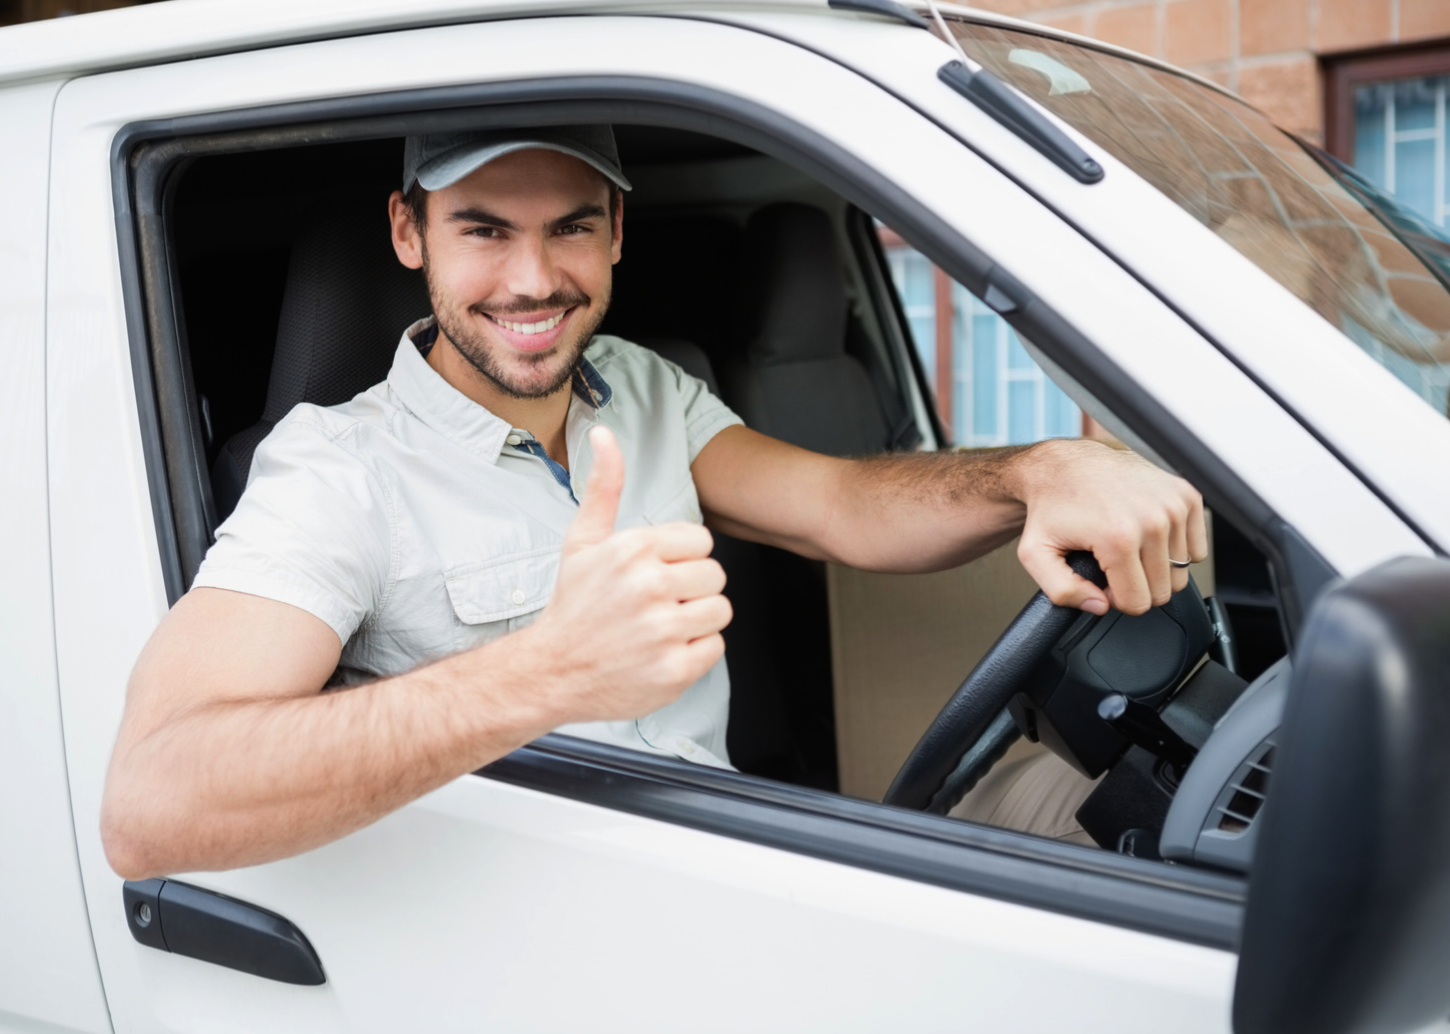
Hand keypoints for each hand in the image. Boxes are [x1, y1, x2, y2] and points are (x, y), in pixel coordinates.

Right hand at [523, 425, 730, 723]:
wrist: (552, 671)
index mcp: (634, 549)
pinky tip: (661, 652)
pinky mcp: (675, 670)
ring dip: (697, 621)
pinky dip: (693, 653)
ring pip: (720, 610)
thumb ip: (605, 486)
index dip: (682, 559)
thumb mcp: (583, 540)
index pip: (702, 542)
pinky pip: (715, 647)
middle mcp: (650, 587)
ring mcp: (663, 631)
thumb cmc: (574, 604)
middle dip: (692, 590)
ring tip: (661, 627)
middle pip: (716, 576)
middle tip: (657, 604)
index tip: (655, 574)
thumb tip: (604, 435)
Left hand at [1014, 440, 1207, 615]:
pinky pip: (1197, 548)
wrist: (1065, 463)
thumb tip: (1099, 606)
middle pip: (1163, 590)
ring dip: (1155, 566)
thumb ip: (1062, 590)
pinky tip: (1147, 535)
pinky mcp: (1187, 496)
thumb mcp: (1036, 553)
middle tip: (1113, 563)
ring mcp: (1173, 505)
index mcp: (1119, 537)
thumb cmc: (1051, 506)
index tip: (1102, 578)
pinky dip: (1173, 549)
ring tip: (1128, 546)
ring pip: (1181, 572)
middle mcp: (1153, 520)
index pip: (1137, 602)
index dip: (1116, 598)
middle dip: (1137, 585)